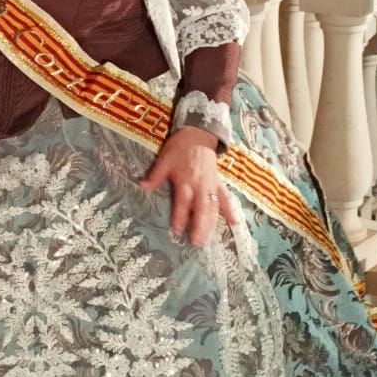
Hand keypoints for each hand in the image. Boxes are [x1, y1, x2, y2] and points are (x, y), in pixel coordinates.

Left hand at [139, 128, 239, 245]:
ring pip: (213, 207)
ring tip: (208, 238)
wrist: (199, 134)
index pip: (182, 203)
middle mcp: (200, 185)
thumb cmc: (179, 148)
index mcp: (185, 181)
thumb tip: (141, 186)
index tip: (177, 231)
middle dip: (199, 226)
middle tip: (197, 242)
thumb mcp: (164, 160)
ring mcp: (211, 185)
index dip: (180, 217)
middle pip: (201, 209)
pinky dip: (231, 209)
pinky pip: (226, 197)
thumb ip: (155, 176)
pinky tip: (235, 222)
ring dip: (211, 224)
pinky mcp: (218, 182)